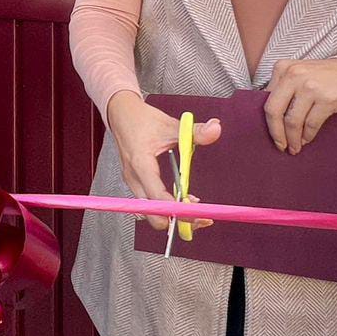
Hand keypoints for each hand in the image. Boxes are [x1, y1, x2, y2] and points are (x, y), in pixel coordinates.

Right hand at [105, 91, 220, 231]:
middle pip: (152, 215)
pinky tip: (180, 201)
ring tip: (193, 210)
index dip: (177, 209)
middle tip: (199, 217)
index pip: (157, 197)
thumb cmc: (141, 120)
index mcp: (141, 164)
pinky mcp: (136, 184)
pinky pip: (149, 205)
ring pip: (150, 214)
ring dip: (171, 216)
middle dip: (176, 221)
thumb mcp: (171, 124)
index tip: (197, 212)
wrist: (120, 114)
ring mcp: (133, 183)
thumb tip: (216, 128)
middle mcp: (134, 179)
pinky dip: (165, 208)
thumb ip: (195, 130)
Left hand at [264, 58, 336, 153]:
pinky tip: (307, 140)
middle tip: (280, 147)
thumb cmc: (323, 77)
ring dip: (293, 139)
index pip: (266, 100)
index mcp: (282, 68)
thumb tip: (267, 118)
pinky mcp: (328, 99)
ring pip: (293, 121)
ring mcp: (311, 86)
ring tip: (295, 147)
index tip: (271, 135)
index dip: (267, 122)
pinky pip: (311, 124)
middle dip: (276, 134)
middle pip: (274, 111)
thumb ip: (283, 89)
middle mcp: (294, 75)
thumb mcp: (299, 74)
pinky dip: (307, 135)